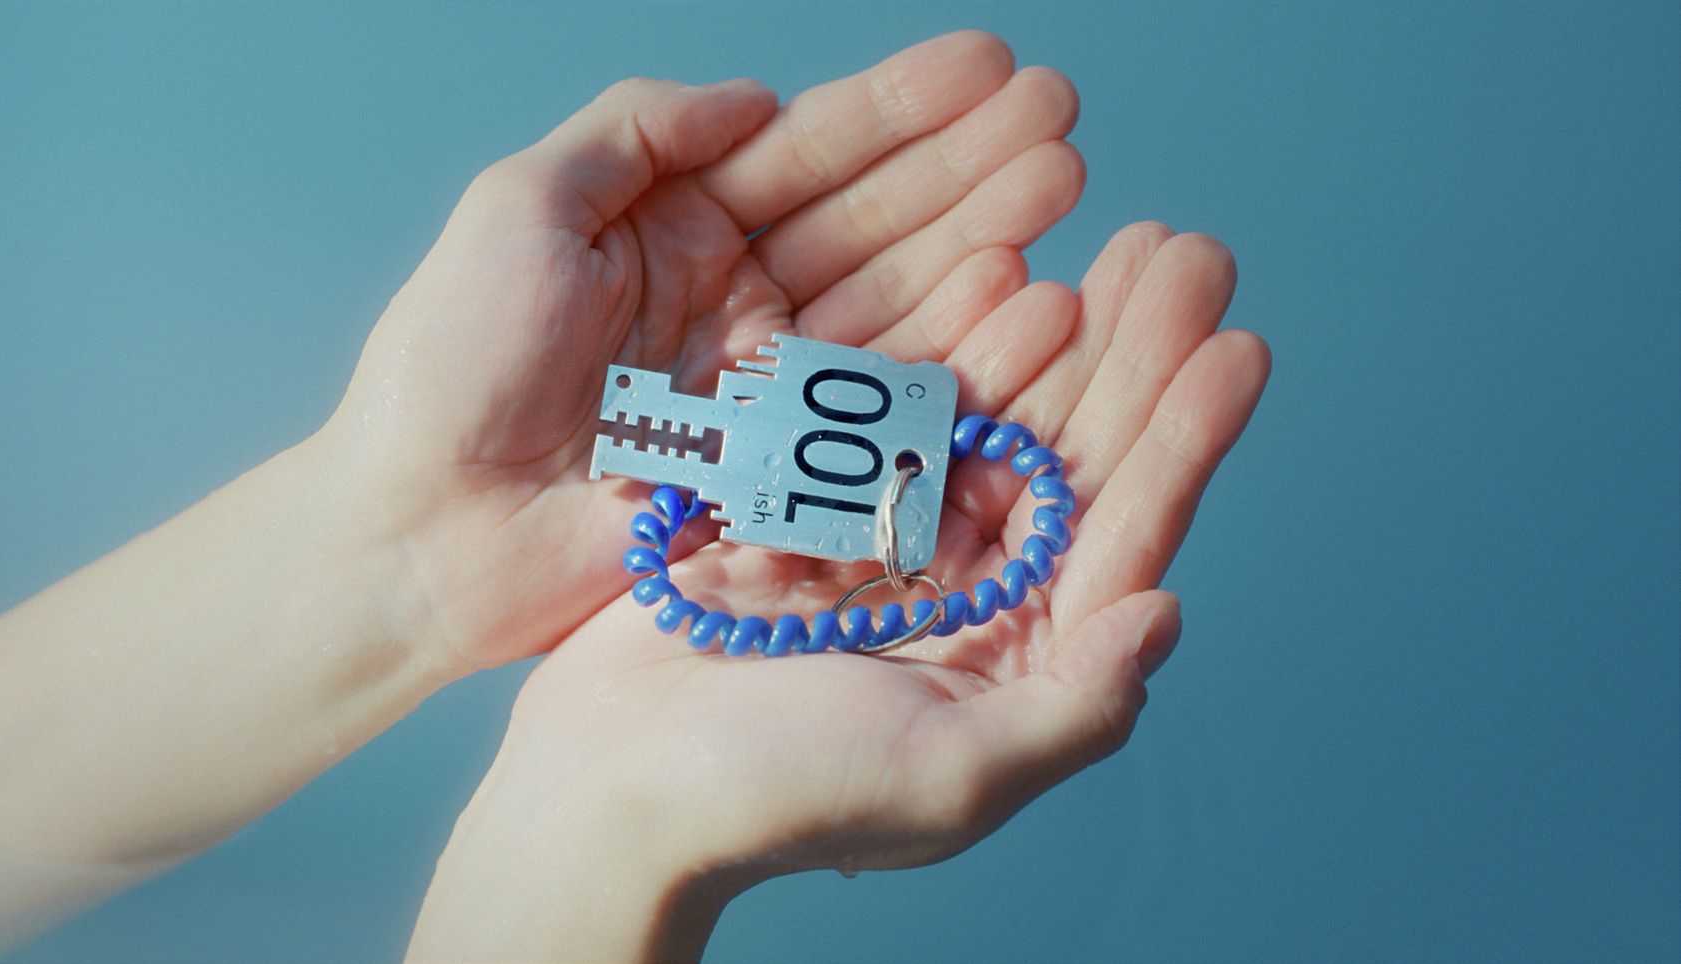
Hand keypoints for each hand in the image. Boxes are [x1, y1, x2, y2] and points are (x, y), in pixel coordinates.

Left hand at [331, 31, 1085, 677]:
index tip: (991, 65)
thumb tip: (755, 96)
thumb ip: (639, 131)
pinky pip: (881, 406)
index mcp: (676, 228)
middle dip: (967, 166)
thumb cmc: (451, 362)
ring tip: (1060, 185)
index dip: (901, 110)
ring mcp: (766, 390)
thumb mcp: (523, 206)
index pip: (810, 152)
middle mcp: (736, 301)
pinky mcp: (782, 472)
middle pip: (874, 219)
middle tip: (1059, 117)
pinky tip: (1020, 296)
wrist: (424, 527)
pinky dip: (954, 354)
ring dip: (981, 242)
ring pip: (895, 302)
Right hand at [406, 223, 1269, 959]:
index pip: (1121, 533)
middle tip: (1190, 254)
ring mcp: (889, 540)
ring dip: (1052, 333)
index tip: (1236, 346)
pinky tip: (988, 276)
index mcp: (1016, 657)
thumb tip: (1164, 611)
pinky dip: (938, 343)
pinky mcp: (811, 500)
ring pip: (990, 417)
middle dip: (1134, 356)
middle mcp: (968, 594)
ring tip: (1108, 244)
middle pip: (1071, 456)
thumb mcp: (945, 777)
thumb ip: (1071, 706)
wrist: (604, 780)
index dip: (1183, 439)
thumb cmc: (768, 800)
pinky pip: (887, 407)